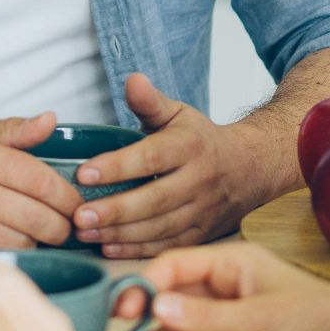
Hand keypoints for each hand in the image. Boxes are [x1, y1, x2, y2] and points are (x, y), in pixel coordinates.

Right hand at [0, 113, 82, 256]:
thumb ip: (12, 131)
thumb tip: (51, 121)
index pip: (41, 180)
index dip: (68, 196)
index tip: (78, 203)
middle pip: (38, 218)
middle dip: (62, 225)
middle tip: (69, 225)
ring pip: (22, 243)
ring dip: (39, 242)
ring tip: (45, 235)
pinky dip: (14, 254)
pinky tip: (18, 245)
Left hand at [71, 73, 274, 257]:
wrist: (251, 167)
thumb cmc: (202, 139)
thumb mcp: (179, 114)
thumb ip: (150, 102)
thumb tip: (131, 80)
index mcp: (190, 146)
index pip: (150, 157)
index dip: (116, 167)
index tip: (83, 173)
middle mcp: (199, 180)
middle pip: (154, 200)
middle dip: (114, 210)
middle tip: (78, 216)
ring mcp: (202, 210)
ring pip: (159, 227)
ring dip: (119, 234)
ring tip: (84, 233)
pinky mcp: (202, 234)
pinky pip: (168, 245)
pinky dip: (137, 250)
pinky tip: (108, 247)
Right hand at [109, 241, 329, 330]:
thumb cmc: (321, 319)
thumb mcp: (260, 318)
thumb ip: (207, 316)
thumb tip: (157, 306)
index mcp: (234, 263)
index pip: (177, 265)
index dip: (146, 283)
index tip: (123, 306)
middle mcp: (227, 286)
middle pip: (173, 296)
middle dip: (140, 313)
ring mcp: (231, 316)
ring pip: (180, 327)